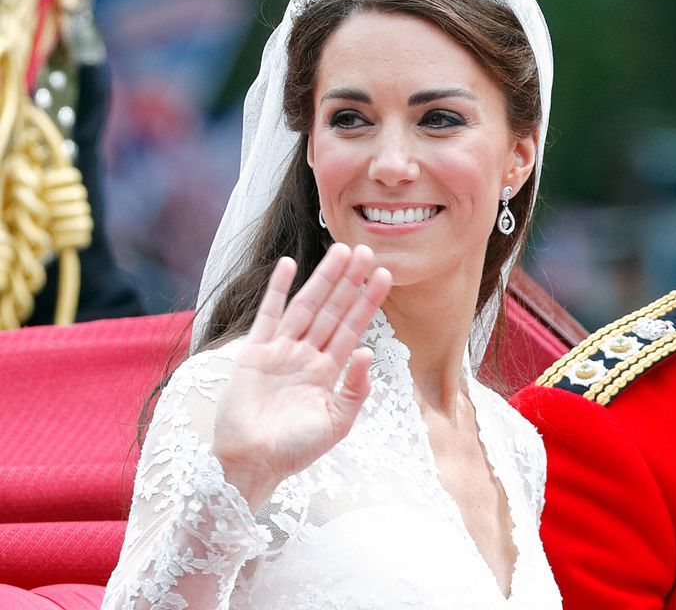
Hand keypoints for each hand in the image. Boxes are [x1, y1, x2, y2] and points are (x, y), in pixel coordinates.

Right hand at [212, 243, 392, 509]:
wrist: (251, 463)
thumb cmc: (294, 450)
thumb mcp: (337, 423)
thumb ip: (355, 389)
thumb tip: (367, 351)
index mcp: (328, 372)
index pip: (352, 328)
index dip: (367, 302)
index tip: (384, 275)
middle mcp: (306, 356)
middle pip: (333, 309)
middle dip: (350, 281)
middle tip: (366, 250)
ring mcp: (281, 351)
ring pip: (307, 306)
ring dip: (323, 279)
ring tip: (341, 251)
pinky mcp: (254, 353)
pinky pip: (269, 315)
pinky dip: (278, 290)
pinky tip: (289, 265)